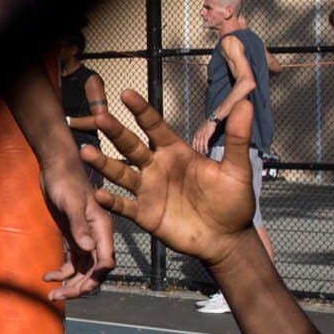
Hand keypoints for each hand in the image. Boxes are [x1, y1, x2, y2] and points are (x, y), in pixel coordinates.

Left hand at [40, 159, 112, 300]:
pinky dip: (62, 272)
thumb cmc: (65, 181)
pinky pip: (72, 262)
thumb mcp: (70, 203)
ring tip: (51, 295)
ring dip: (70, 284)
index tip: (79, 289)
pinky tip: (46, 277)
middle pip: (94, 271)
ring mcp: (85, 238)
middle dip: (79, 287)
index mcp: (103, 229)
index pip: (105, 262)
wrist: (56, 167)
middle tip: (58, 297)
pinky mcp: (73, 237)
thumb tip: (87, 248)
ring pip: (83, 270)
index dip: (95, 278)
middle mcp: (97, 237)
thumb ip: (79, 225)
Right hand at [83, 92, 256, 270]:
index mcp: (176, 153)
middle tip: (100, 117)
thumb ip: (237, 138)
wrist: (227, 239)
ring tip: (86, 152)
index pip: (155, 127)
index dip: (142, 111)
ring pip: (121, 173)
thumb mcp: (238, 169)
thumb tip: (247, 104)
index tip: (126, 93)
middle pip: (131, 146)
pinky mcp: (145, 214)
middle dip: (115, 132)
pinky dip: (111, 201)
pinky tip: (98, 194)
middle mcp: (157, 168)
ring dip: (103, 163)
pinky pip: (124, 205)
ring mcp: (148, 191)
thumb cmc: (233, 202)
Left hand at [189, 119, 216, 154]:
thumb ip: (199, 135)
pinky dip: (206, 148)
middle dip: (198, 150)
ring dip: (202, 151)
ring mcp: (202, 136)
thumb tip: (199, 139)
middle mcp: (198, 135)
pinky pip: (205, 144)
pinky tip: (207, 151)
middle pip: (196, 145)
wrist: (211, 121)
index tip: (195, 152)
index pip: (193, 143)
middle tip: (199, 155)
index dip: (194, 148)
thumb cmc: (207, 125)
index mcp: (196, 134)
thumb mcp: (200, 130)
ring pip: (200, 145)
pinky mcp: (206, 136)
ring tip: (203, 154)